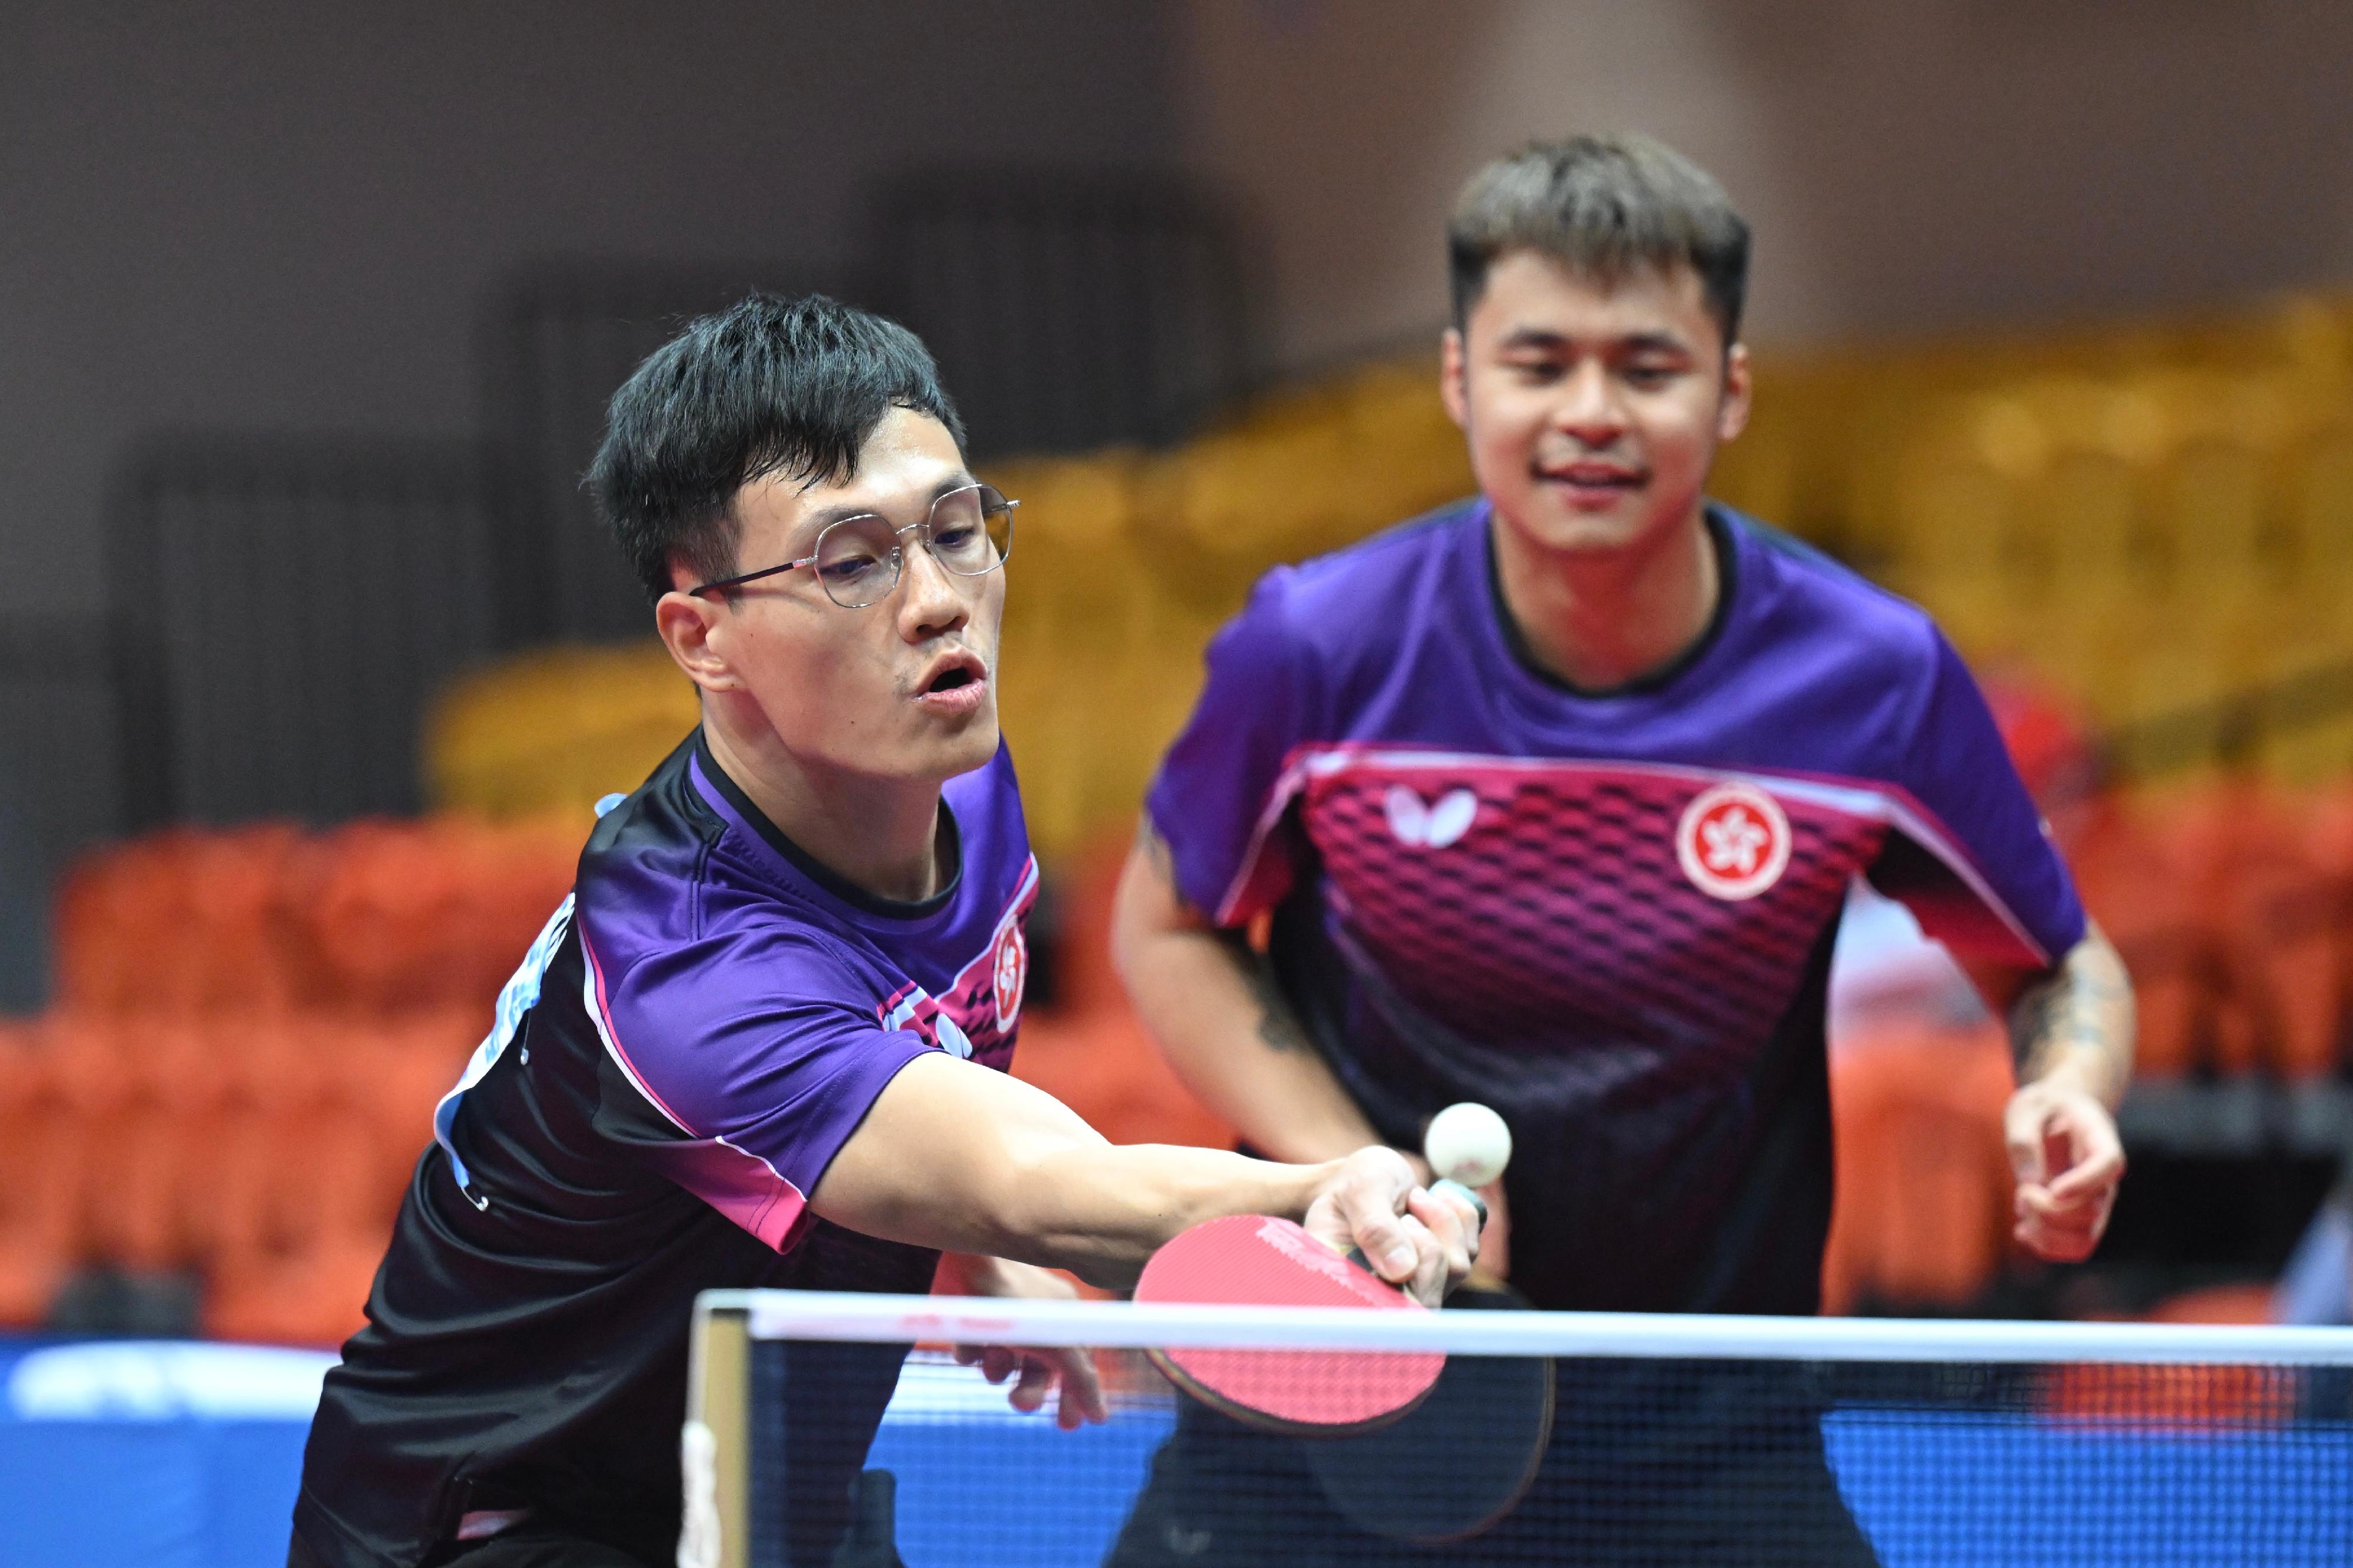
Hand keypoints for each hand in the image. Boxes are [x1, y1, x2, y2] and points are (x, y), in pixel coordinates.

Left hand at [937, 1256, 1108, 1429]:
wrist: (967, 1265)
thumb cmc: (1018, 1301)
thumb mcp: (1057, 1345)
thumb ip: (1080, 1380)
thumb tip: (1100, 1417)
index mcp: (1063, 1319)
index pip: (1076, 1366)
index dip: (1074, 1396)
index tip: (1069, 1425)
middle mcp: (1035, 1322)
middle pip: (1036, 1373)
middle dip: (1029, 1391)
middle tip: (1018, 1403)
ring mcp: (1002, 1322)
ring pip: (1002, 1368)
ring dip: (997, 1368)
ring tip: (991, 1355)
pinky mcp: (971, 1323)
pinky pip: (973, 1355)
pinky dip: (971, 1353)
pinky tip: (970, 1339)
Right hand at [1302, 1146, 1480, 1306]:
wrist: (1371, 1175)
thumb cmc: (1355, 1182)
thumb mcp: (1359, 1191)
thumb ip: (1375, 1227)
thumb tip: (1403, 1272)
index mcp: (1346, 1285)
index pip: (1376, 1320)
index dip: (1398, 1302)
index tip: (1403, 1262)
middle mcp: (1384, 1296)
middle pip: (1427, 1300)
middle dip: (1427, 1246)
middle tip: (1406, 1213)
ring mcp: (1418, 1286)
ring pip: (1457, 1268)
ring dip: (1442, 1222)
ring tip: (1415, 1199)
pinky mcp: (1446, 1269)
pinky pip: (1471, 1249)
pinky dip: (1459, 1215)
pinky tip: (1433, 1199)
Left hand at [2004, 1077, 2125, 1262]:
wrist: (2056, 1114)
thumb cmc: (2042, 1107)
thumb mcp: (2025, 1108)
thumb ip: (2024, 1139)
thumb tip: (2031, 1181)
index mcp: (2099, 1139)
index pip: (2108, 1164)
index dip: (2083, 1182)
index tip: (2052, 1190)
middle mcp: (2105, 1177)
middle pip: (2091, 1211)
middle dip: (2048, 1210)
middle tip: (2022, 1191)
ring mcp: (2096, 1201)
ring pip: (2085, 1239)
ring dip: (2046, 1234)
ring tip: (2022, 1209)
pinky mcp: (2082, 1219)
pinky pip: (2076, 1249)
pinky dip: (2047, 1247)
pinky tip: (2023, 1230)